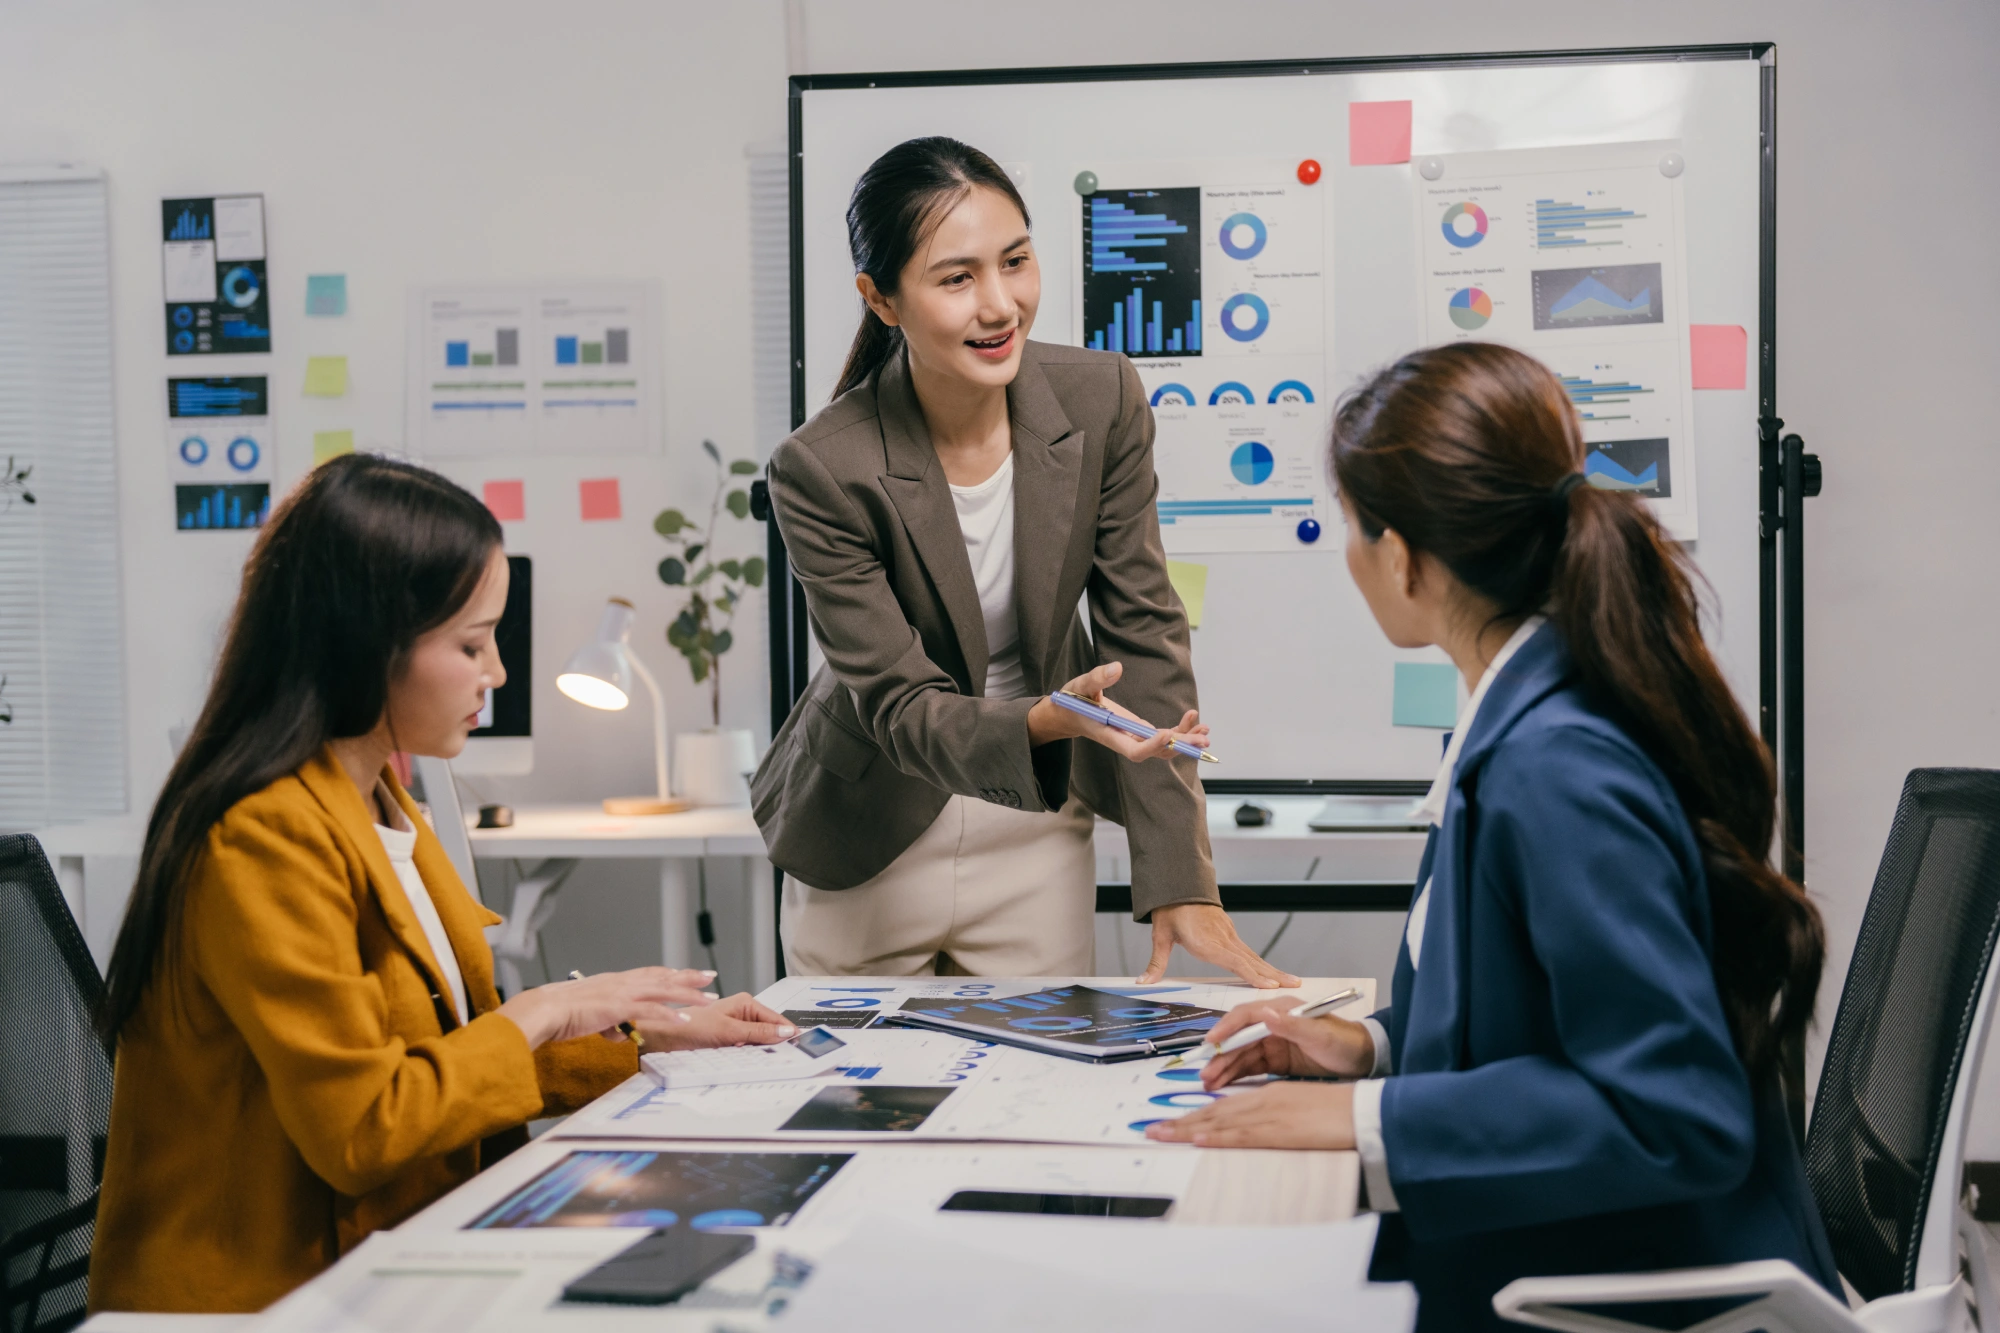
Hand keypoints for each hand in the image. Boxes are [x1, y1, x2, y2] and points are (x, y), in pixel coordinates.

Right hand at [496, 967, 717, 1048]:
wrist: (543, 1010)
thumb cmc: (558, 1013)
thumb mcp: (587, 1013)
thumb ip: (606, 1019)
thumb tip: (616, 1030)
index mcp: (613, 981)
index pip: (648, 973)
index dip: (668, 973)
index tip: (685, 972)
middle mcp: (621, 982)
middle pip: (662, 976)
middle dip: (688, 976)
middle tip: (710, 976)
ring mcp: (621, 993)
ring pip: (663, 990)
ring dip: (688, 994)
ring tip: (708, 998)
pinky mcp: (619, 1007)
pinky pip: (651, 1010)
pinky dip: (670, 1013)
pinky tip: (685, 1018)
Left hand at [637, 992, 796, 1050]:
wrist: (663, 1036)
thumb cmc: (689, 1026)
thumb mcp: (729, 1031)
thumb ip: (758, 1032)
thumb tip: (784, 1032)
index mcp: (746, 1003)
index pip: (776, 1019)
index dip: (787, 1034)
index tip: (799, 1047)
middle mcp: (742, 1013)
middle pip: (769, 1032)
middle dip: (773, 1044)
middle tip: (780, 1059)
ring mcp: (736, 1027)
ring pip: (758, 1042)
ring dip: (758, 1052)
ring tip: (760, 1060)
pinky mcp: (728, 1040)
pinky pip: (746, 1049)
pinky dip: (747, 1056)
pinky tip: (745, 1061)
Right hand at [1025, 661, 1208, 762]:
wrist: (1070, 714)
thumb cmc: (1072, 701)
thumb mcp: (1080, 687)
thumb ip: (1096, 679)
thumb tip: (1117, 668)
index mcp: (1110, 735)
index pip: (1134, 751)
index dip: (1152, 747)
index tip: (1167, 734)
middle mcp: (1125, 741)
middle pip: (1156, 752)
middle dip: (1179, 746)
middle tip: (1201, 739)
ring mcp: (1134, 738)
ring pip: (1164, 747)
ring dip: (1185, 741)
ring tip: (1205, 731)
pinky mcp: (1140, 731)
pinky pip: (1163, 737)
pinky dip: (1180, 731)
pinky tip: (1194, 719)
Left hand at [1139, 903, 1300, 988]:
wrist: (1177, 885)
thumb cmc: (1169, 911)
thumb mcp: (1160, 935)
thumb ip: (1155, 962)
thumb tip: (1143, 982)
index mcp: (1206, 941)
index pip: (1233, 961)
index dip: (1251, 974)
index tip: (1269, 985)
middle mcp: (1222, 938)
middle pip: (1251, 960)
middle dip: (1273, 975)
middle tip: (1293, 986)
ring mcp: (1228, 934)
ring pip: (1254, 956)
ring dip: (1273, 970)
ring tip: (1291, 982)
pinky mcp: (1229, 932)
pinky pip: (1249, 951)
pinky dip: (1262, 963)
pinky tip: (1271, 972)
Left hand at [1144, 1081, 1354, 1149]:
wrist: (1366, 1111)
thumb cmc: (1339, 1113)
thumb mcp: (1301, 1111)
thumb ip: (1277, 1118)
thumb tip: (1258, 1130)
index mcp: (1269, 1097)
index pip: (1225, 1106)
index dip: (1196, 1116)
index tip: (1172, 1126)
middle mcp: (1264, 1101)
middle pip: (1215, 1111)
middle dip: (1181, 1122)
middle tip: (1152, 1131)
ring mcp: (1270, 1114)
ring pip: (1221, 1120)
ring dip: (1187, 1128)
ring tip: (1160, 1134)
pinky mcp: (1280, 1129)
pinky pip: (1243, 1133)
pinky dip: (1218, 1135)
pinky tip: (1198, 1138)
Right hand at [1197, 1001, 1376, 1088]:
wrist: (1363, 1060)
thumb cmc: (1344, 1042)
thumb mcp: (1320, 1034)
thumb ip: (1292, 1025)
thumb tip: (1264, 1013)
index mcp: (1281, 1010)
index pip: (1246, 1016)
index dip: (1226, 1028)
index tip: (1211, 1042)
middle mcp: (1272, 1024)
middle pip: (1239, 1038)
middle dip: (1220, 1055)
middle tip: (1205, 1073)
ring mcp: (1272, 1043)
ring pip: (1240, 1055)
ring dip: (1224, 1067)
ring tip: (1208, 1083)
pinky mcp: (1275, 1061)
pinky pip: (1250, 1067)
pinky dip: (1235, 1075)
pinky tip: (1222, 1085)